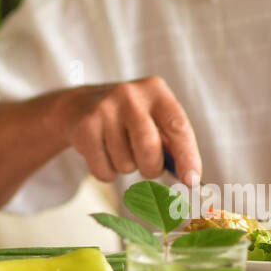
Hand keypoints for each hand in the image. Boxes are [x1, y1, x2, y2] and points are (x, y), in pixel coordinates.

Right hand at [55, 76, 201, 185]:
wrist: (79, 106)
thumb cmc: (129, 119)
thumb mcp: (154, 118)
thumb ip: (173, 143)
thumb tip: (189, 177)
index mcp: (155, 90)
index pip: (178, 126)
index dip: (188, 156)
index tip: (191, 181)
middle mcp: (129, 95)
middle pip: (149, 147)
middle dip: (151, 168)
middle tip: (148, 167)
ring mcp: (104, 109)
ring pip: (125, 163)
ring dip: (126, 168)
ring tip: (119, 150)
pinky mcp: (84, 127)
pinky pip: (103, 170)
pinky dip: (107, 173)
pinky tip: (103, 154)